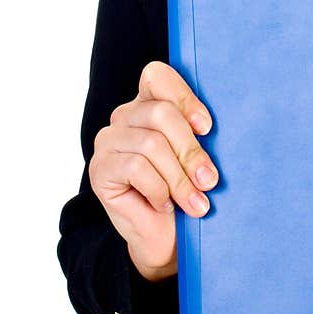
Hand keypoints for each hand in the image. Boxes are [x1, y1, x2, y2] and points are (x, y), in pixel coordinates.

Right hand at [88, 61, 218, 281]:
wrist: (166, 237)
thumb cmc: (186, 189)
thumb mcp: (197, 156)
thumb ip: (199, 134)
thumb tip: (212, 127)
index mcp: (149, 103)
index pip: (157, 76)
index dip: (184, 97)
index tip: (207, 127)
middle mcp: (125, 116)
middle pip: (161, 114)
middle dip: (191, 150)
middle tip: (209, 180)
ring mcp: (108, 141)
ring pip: (151, 144)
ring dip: (179, 178)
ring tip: (196, 201)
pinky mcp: (99, 169)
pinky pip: (135, 168)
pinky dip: (158, 190)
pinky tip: (164, 204)